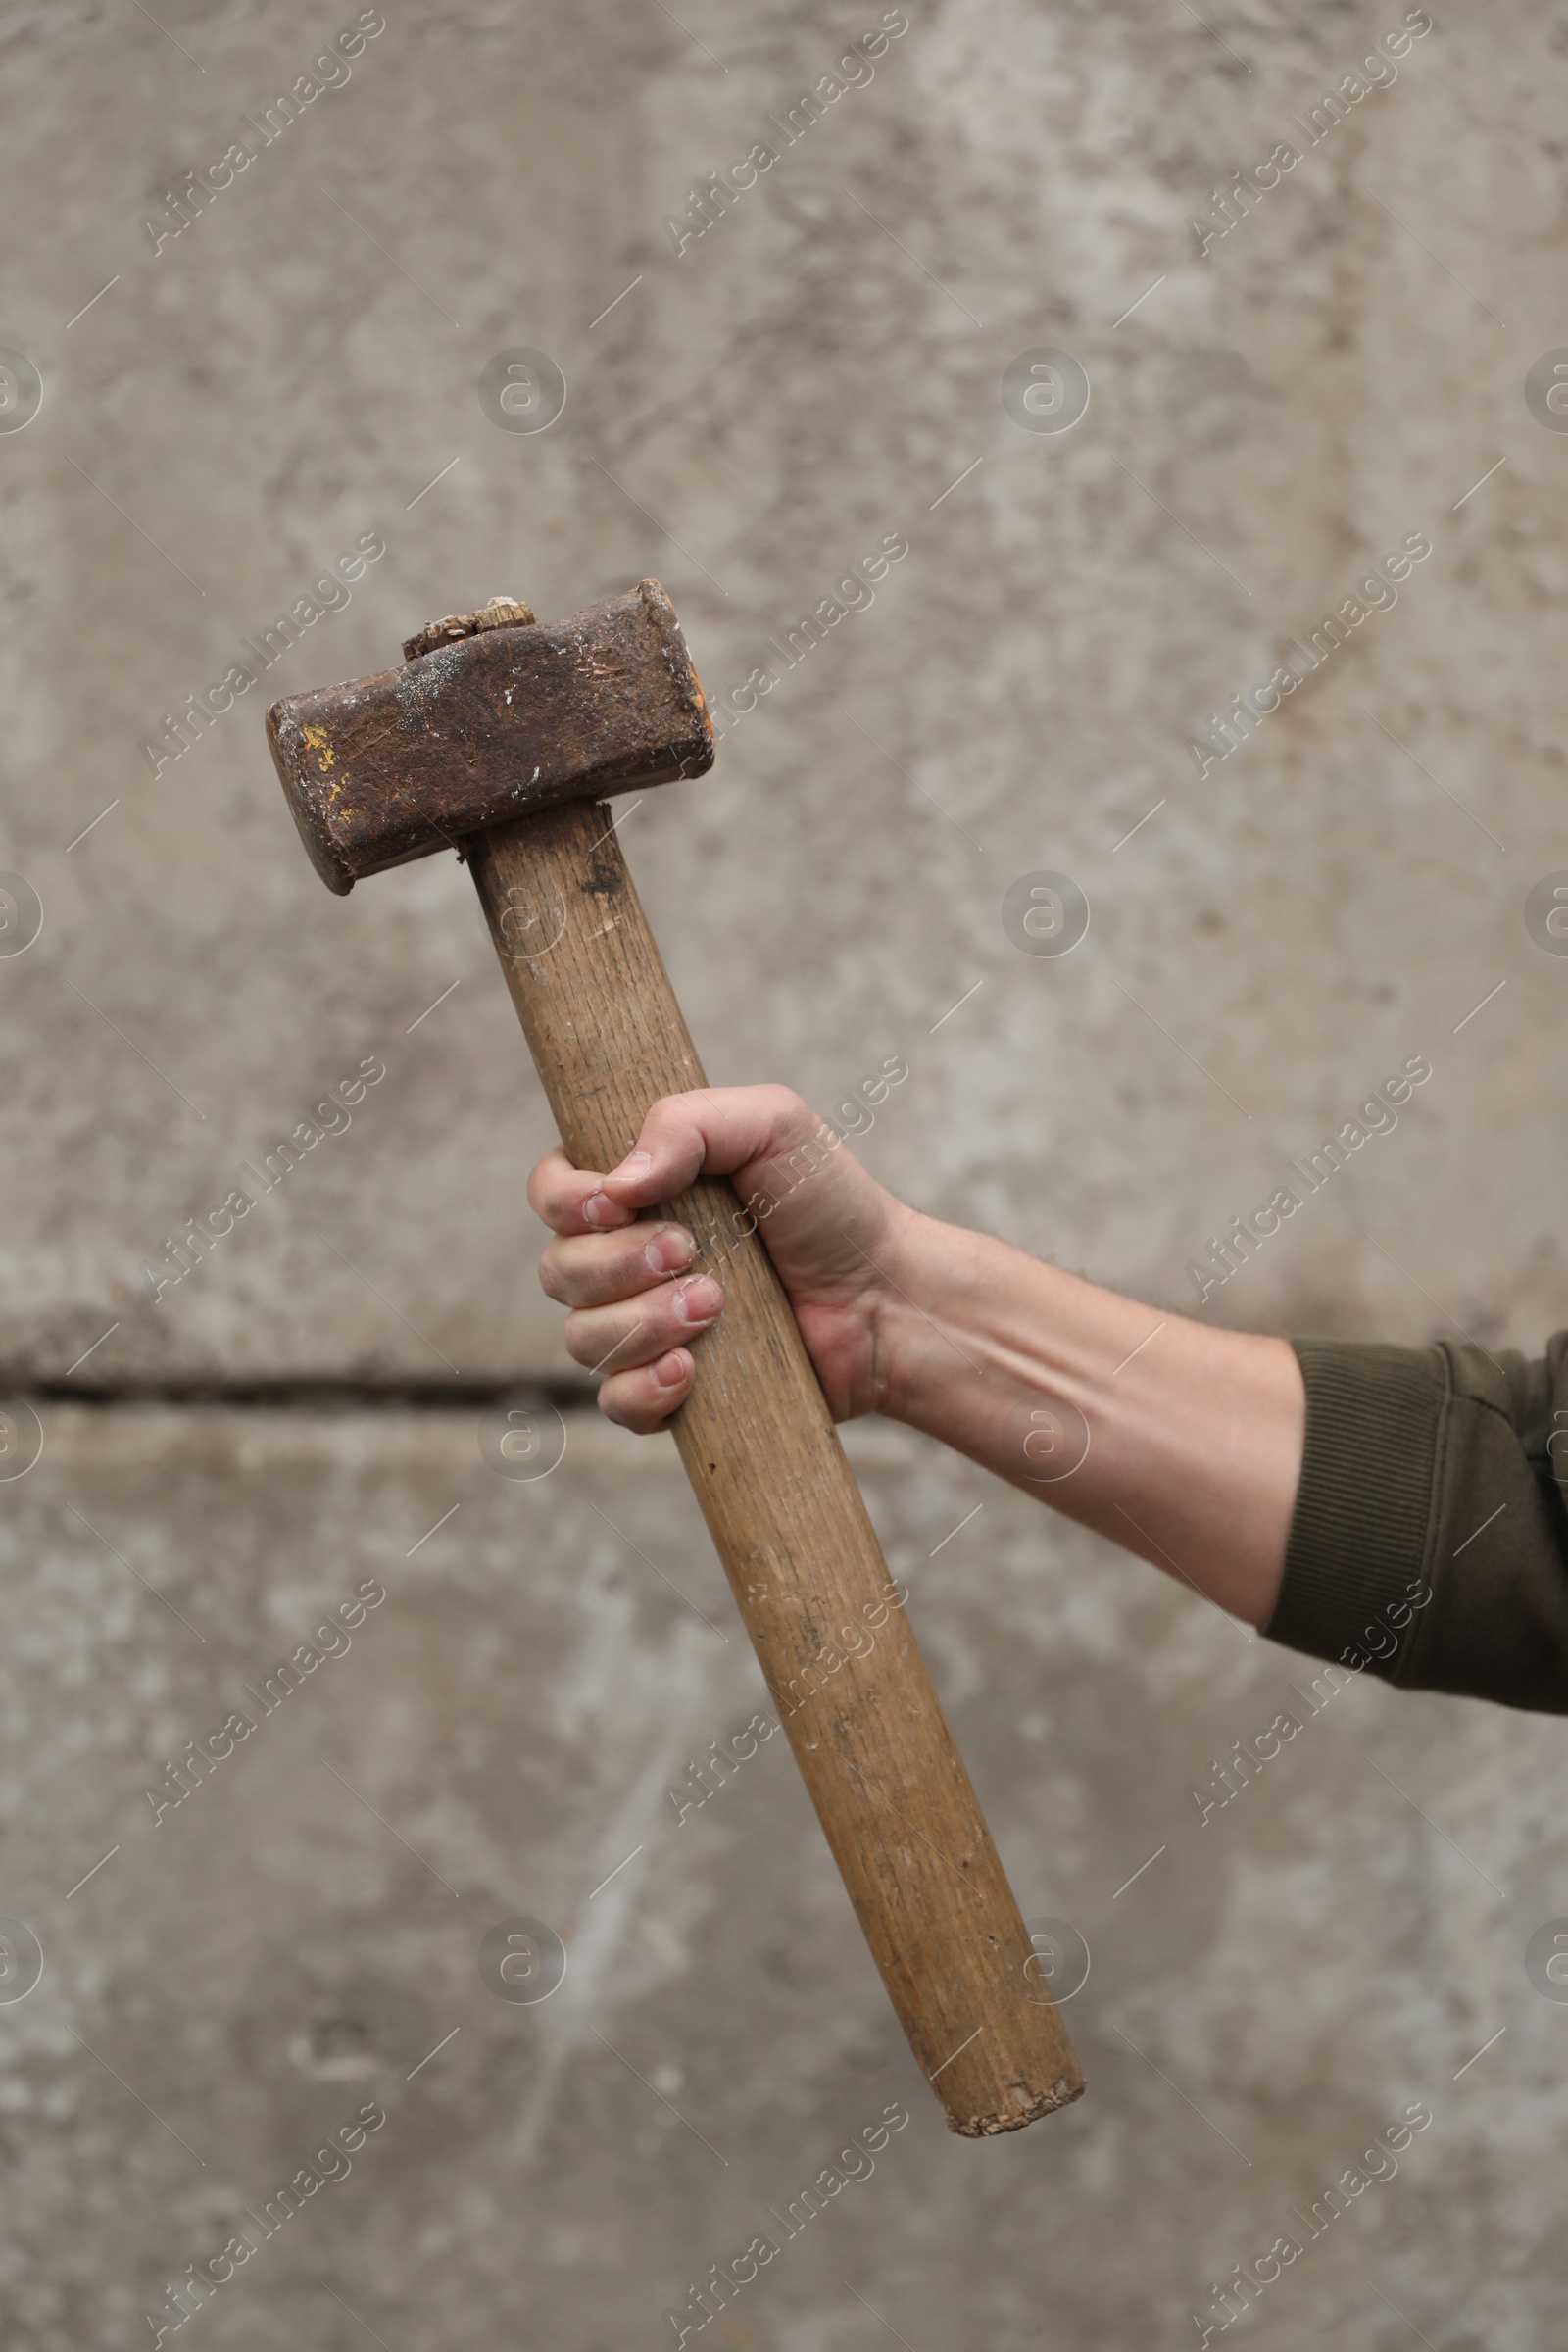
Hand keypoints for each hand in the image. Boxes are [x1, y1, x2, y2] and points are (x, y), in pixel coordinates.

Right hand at [528, 1085, 909, 1432]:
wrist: (886, 1296)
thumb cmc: (829, 1204)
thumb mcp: (772, 1125)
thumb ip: (686, 1123)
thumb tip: (618, 1184)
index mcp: (638, 1192)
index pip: (550, 1193)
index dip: (565, 1201)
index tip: (617, 1204)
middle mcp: (627, 1260)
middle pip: (559, 1270)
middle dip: (619, 1265)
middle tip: (695, 1254)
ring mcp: (645, 1328)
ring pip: (582, 1340)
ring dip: (642, 1323)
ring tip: (716, 1306)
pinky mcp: (672, 1390)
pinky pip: (616, 1404)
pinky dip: (644, 1388)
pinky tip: (691, 1370)